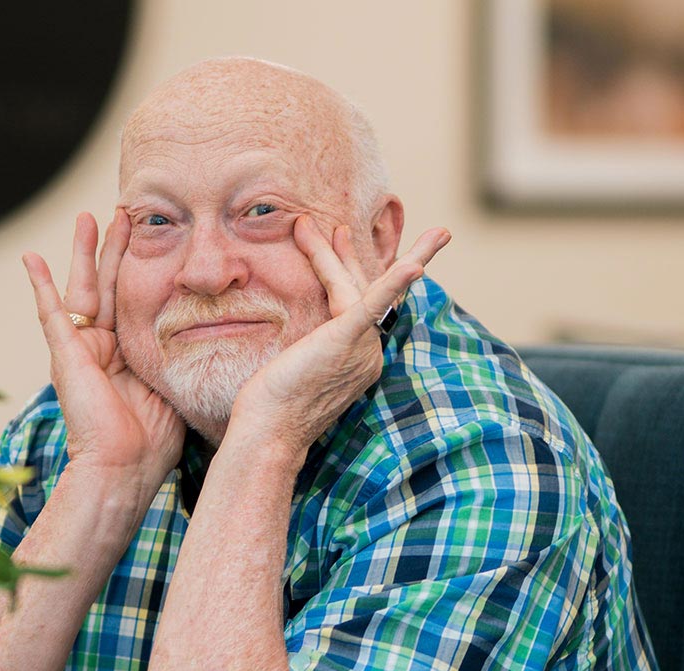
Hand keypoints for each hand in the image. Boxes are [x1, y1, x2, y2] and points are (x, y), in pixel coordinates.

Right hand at [22, 210, 184, 490]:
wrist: (124, 470)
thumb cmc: (154, 443)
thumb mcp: (178, 388)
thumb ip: (187, 361)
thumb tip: (226, 341)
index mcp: (132, 355)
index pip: (140, 300)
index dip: (147, 269)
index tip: (160, 237)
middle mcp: (106, 348)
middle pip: (111, 285)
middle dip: (118, 248)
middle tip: (127, 212)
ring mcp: (83, 349)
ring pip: (84, 288)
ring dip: (85, 252)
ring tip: (87, 217)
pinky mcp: (66, 355)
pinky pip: (51, 313)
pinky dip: (40, 285)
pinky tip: (31, 258)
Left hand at [228, 220, 449, 456]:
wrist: (269, 432)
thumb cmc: (271, 407)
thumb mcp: (293, 367)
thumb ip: (307, 345)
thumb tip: (296, 335)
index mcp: (358, 359)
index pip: (354, 303)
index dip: (341, 269)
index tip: (331, 240)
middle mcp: (368, 353)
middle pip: (357, 290)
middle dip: (341, 256)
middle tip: (333, 225)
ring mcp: (362, 349)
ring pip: (350, 288)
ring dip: (332, 255)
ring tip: (316, 226)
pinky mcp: (346, 342)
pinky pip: (373, 307)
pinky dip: (394, 283)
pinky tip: (415, 265)